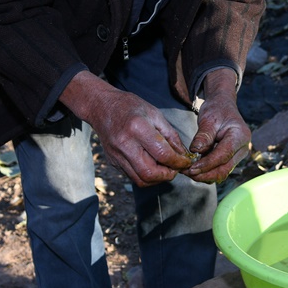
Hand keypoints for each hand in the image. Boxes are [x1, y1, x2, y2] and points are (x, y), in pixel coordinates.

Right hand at [61, 71, 192, 185]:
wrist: (101, 107)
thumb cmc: (130, 107)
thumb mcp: (155, 114)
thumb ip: (170, 135)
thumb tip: (182, 154)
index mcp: (138, 128)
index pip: (162, 154)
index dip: (178, 162)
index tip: (186, 162)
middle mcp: (125, 144)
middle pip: (150, 173)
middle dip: (167, 175)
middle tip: (175, 168)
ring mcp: (116, 155)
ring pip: (140, 180)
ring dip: (157, 179)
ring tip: (165, 168)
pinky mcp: (113, 162)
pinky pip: (132, 176)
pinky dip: (146, 176)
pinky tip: (152, 165)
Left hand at [183, 69, 250, 183]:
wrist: (223, 107)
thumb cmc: (217, 110)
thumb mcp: (208, 119)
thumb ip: (203, 136)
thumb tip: (195, 151)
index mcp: (240, 136)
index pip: (223, 155)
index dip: (207, 164)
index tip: (191, 168)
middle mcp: (242, 148)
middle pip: (224, 169)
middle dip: (204, 174)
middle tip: (186, 172)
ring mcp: (238, 155)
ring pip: (221, 172)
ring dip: (204, 175)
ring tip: (187, 171)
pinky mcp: (231, 159)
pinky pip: (219, 169)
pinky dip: (206, 171)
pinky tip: (194, 168)